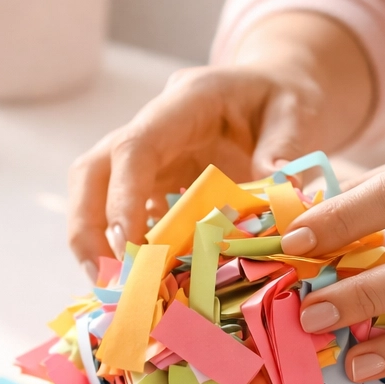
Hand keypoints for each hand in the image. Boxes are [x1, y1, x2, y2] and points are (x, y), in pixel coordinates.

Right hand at [67, 65, 322, 279]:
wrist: (275, 90)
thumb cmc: (283, 97)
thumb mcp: (297, 111)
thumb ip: (285, 147)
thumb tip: (278, 191)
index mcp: (184, 103)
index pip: (134, 148)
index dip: (123, 198)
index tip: (127, 246)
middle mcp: (152, 130)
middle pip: (91, 173)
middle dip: (87, 228)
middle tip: (106, 280)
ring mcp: (148, 160)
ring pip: (95, 196)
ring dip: (97, 245)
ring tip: (119, 292)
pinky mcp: (153, 184)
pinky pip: (126, 218)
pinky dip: (128, 252)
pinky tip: (144, 285)